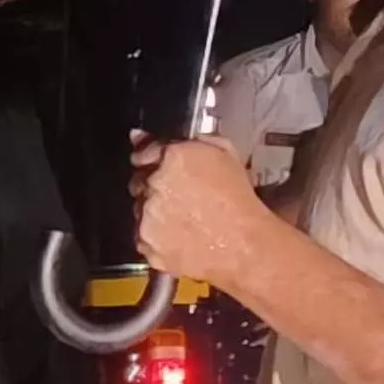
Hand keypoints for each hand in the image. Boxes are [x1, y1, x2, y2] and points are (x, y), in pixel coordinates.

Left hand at [131, 130, 266, 290]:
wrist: (244, 247)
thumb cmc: (238, 200)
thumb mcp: (224, 153)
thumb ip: (186, 139)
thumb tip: (142, 135)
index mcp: (173, 157)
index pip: (144, 151)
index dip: (152, 159)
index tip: (162, 168)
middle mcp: (153, 185)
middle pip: (139, 181)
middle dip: (154, 186)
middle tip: (181, 197)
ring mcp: (146, 217)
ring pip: (139, 209)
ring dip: (154, 211)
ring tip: (185, 220)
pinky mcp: (146, 244)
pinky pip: (142, 236)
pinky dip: (156, 235)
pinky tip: (180, 236)